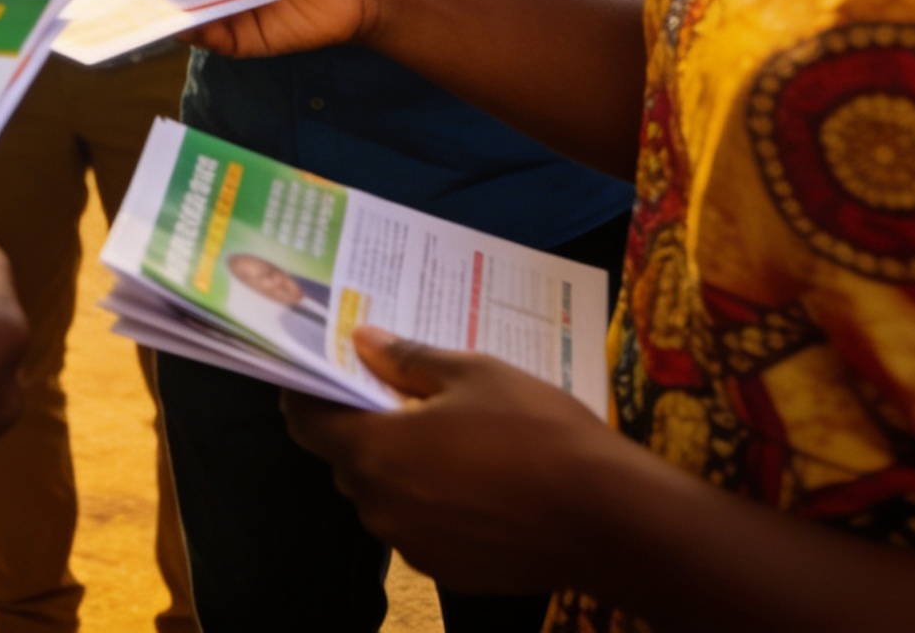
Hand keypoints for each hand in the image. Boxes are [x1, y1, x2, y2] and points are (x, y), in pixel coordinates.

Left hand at [282, 330, 616, 595]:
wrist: (609, 519)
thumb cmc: (534, 430)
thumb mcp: (472, 372)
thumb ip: (407, 359)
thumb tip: (364, 341)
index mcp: (376, 452)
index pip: (307, 422)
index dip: (305, 392)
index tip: (316, 369)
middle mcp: (382, 506)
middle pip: (346, 459)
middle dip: (360, 425)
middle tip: (393, 391)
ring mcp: (414, 546)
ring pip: (384, 495)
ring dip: (397, 465)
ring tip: (441, 432)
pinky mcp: (450, 572)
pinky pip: (419, 525)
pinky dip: (429, 500)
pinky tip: (472, 478)